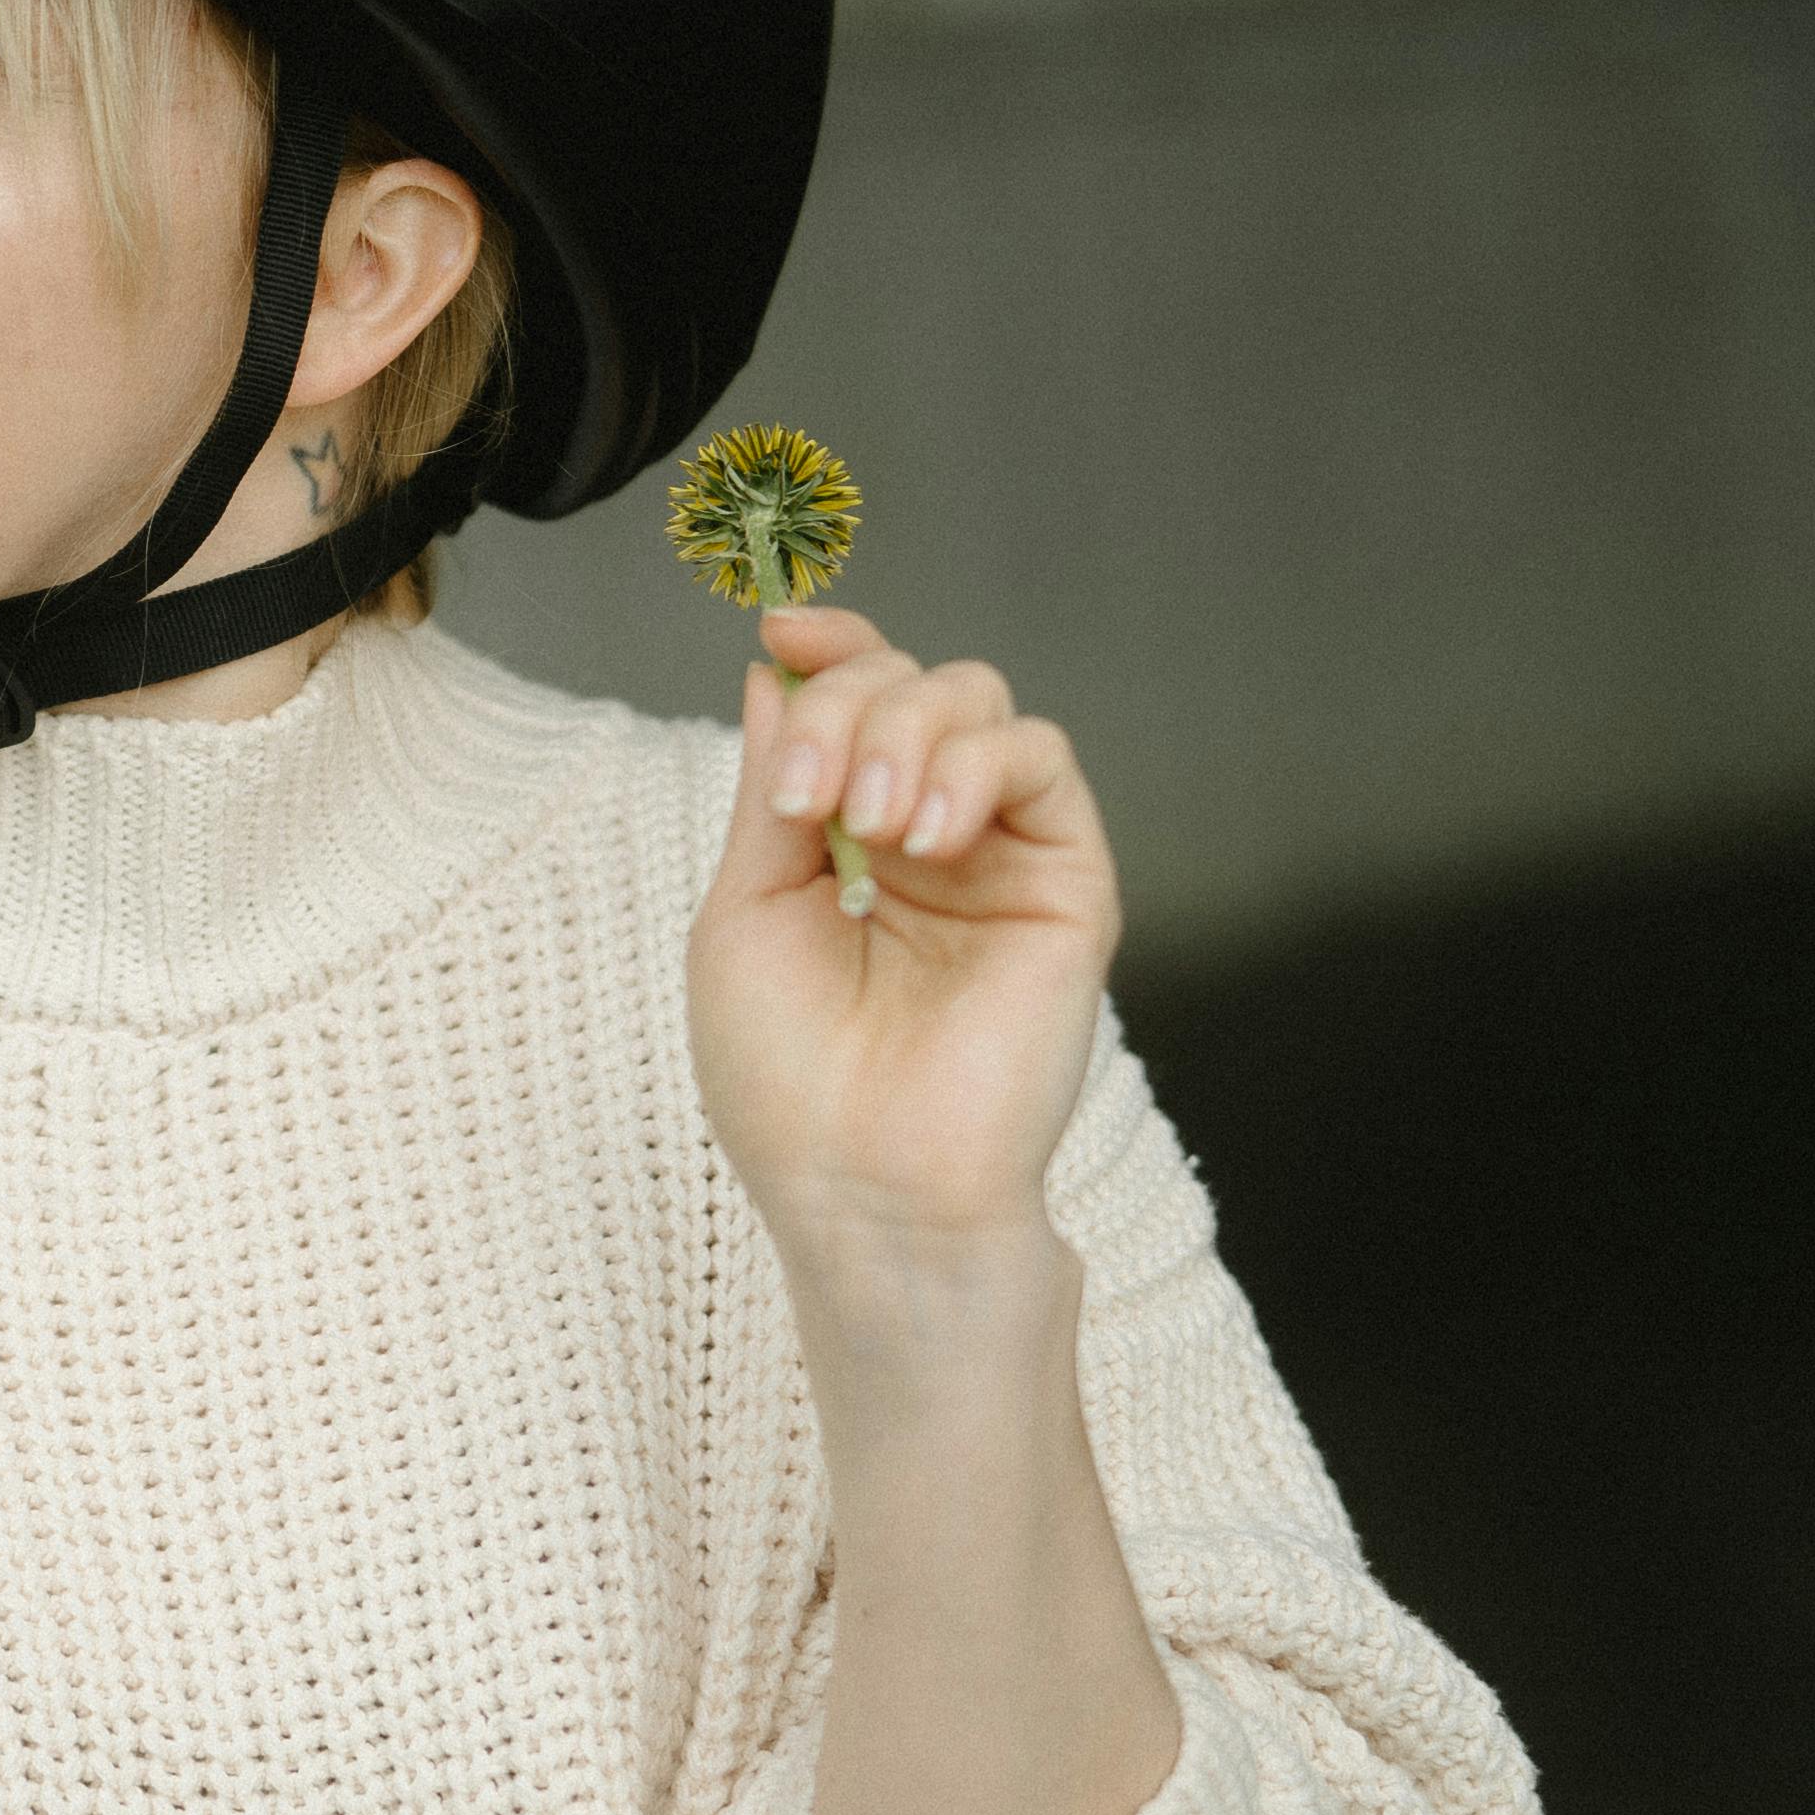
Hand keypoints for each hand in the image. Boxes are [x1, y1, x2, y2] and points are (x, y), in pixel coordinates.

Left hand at [685, 604, 1117, 1286]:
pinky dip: (977, 767)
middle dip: (849, 705)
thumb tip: (778, 666)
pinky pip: (1042, 760)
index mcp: (843, 838)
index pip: (851, 699)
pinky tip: (928, 838)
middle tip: (811, 796)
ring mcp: (999, 854)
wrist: (864, 1184)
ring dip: (907, 733)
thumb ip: (775, 786)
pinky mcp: (1067, 881)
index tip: (783, 630)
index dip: (827, 647)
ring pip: (977, 701)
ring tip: (871, 827)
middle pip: (907, 682)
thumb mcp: (747, 908)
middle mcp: (926, 833)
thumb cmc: (789, 1079)